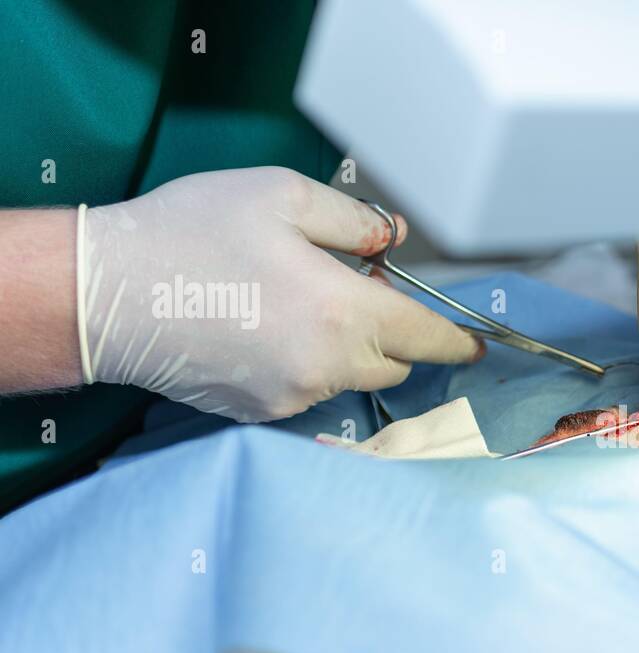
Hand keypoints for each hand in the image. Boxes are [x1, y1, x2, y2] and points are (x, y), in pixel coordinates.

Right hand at [77, 166, 483, 421]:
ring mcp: (293, 397)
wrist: (106, 295)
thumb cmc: (192, 234)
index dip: (457, 342)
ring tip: (289, 305)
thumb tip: (394, 239)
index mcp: (345, 312)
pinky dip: (304, 367)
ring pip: (348, 378)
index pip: (427, 338)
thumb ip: (354, 222)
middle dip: (388, 333)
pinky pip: (306, 392)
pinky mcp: (259, 413)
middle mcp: (328, 366)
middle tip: (345, 288)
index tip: (477, 348)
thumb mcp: (281, 198)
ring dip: (343, 350)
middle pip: (392, 362)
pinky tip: (261, 332)